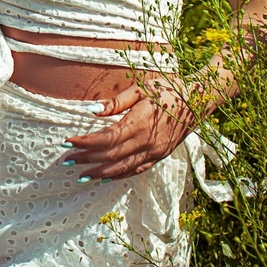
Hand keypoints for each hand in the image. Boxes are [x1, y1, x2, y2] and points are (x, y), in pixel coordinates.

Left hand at [62, 75, 198, 181]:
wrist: (199, 102)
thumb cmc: (169, 90)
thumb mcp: (141, 89)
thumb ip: (116, 102)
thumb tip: (91, 110)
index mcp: (139, 124)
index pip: (106, 139)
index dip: (85, 143)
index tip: (68, 142)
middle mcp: (146, 142)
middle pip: (110, 156)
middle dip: (87, 159)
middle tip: (67, 160)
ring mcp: (154, 152)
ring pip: (122, 168)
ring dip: (100, 173)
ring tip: (82, 176)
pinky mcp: (160, 156)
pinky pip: (136, 170)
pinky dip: (120, 175)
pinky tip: (106, 178)